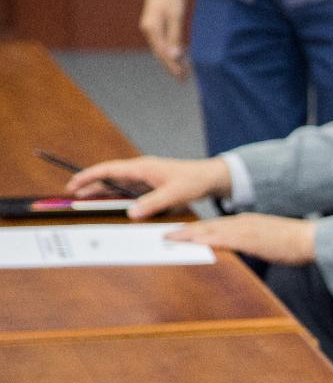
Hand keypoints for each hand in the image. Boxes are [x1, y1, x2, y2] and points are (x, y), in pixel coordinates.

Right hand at [67, 156, 230, 218]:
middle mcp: (140, 170)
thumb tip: (131, 214)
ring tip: (85, 199)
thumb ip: (153, 204)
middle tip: (73, 194)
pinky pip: (129, 191)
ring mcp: (145, 177)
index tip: (73, 183)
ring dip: (102, 191)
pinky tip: (110, 204)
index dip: (89, 176)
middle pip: (109, 176)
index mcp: (142, 168)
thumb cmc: (193, 181)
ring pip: (117, 184)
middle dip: (90, 184)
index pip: (108, 170)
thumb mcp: (174, 194)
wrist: (210, 177)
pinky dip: (117, 196)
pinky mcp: (151, 185)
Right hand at [139, 0, 188, 79]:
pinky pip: (163, 44)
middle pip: (160, 54)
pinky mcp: (156, 28)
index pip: (163, 53)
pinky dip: (171, 53)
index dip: (172, 66)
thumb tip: (174, 56)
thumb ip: (175, 36)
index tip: (181, 76)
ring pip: (161, 51)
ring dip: (171, 62)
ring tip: (182, 73)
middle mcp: (149, 31)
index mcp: (152, 29)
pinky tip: (180, 59)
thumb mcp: (175, 16)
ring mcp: (151, 30)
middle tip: (182, 79)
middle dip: (171, 67)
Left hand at [164, 214, 316, 263]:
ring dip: (187, 235)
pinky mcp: (249, 239)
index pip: (213, 226)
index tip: (176, 235)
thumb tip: (241, 252)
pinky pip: (221, 240)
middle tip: (161, 236)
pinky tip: (192, 243)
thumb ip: (252, 245)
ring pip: (208, 231)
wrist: (311, 238)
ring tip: (167, 239)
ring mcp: (244, 230)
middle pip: (205, 227)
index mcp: (245, 224)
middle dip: (183, 232)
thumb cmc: (294, 244)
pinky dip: (204, 241)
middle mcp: (240, 223)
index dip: (193, 231)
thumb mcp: (268, 243)